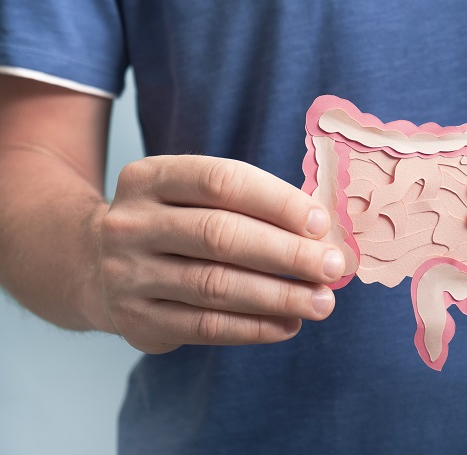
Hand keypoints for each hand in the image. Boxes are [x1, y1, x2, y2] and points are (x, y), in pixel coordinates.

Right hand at [91, 155, 343, 352]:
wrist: (93, 263)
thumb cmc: (173, 222)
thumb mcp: (193, 196)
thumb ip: (248, 204)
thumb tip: (321, 231)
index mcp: (152, 177)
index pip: (222, 180)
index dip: (277, 201)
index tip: (320, 223)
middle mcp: (132, 222)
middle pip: (220, 235)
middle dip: (287, 253)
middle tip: (332, 267)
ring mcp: (127, 273)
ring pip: (215, 285)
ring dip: (278, 296)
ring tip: (321, 302)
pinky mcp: (135, 318)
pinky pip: (205, 327)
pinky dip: (254, 328)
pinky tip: (288, 324)